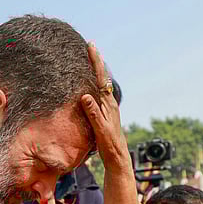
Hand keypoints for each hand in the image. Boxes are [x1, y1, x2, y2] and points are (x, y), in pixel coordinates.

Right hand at [80, 44, 130, 173]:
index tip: (91, 47)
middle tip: (90, 46)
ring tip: (89, 59)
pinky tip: (89, 83)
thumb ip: (93, 113)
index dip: (96, 62)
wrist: (117, 157)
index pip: (101, 78)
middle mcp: (109, 102)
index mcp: (109, 104)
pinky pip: (98, 93)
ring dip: (95, 71)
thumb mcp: (101, 130)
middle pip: (102, 77)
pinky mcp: (104, 113)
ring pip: (100, 84)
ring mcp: (108, 107)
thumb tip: (85, 96)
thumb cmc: (109, 145)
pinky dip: (93, 83)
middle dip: (96, 61)